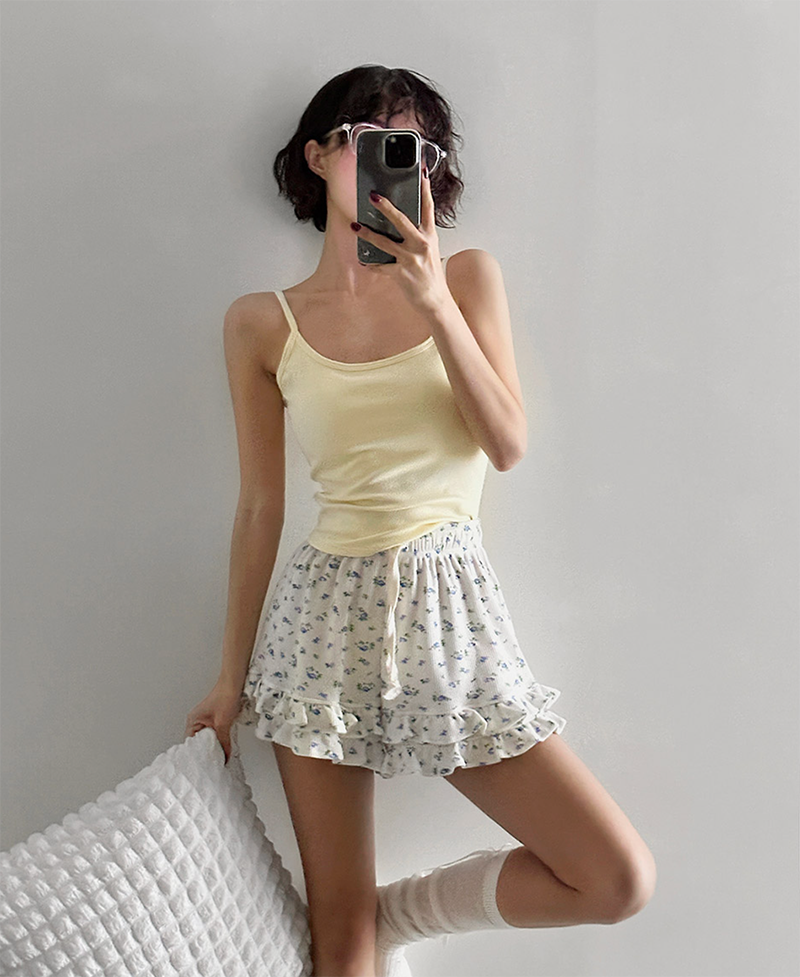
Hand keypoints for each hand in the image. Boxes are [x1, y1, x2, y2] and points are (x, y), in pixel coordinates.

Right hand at [184, 677, 243, 763]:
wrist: (234, 683)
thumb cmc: (225, 697)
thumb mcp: (223, 724)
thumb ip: (223, 742)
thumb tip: (225, 757)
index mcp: (193, 721)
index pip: (191, 743)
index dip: (198, 754)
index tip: (204, 763)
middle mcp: (197, 721)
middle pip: (200, 742)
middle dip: (207, 751)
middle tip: (214, 762)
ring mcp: (206, 719)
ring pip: (209, 737)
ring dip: (215, 745)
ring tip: (219, 756)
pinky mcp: (215, 718)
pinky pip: (215, 732)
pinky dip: (220, 738)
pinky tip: (225, 744)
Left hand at [351, 166, 448, 315]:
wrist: (436, 300)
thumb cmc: (430, 273)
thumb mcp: (429, 250)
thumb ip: (418, 235)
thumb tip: (399, 222)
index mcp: (430, 236)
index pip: (427, 208)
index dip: (424, 189)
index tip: (421, 171)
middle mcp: (421, 245)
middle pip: (402, 220)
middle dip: (386, 207)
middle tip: (373, 196)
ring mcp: (411, 259)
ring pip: (385, 243)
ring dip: (368, 234)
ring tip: (355, 226)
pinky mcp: (402, 274)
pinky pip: (382, 267)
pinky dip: (373, 265)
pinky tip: (365, 262)